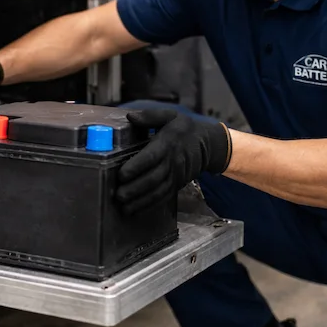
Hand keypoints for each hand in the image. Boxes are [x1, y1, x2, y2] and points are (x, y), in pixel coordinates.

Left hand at [116, 108, 230, 215]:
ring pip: (157, 191)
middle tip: (118, 195)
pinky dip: (149, 205)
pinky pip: (163, 197)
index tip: (121, 174)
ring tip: (124, 207)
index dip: (136, 167)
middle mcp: (172, 162)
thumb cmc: (185, 129)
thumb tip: (131, 116)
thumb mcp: (170, 116)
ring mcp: (175, 175)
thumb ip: (150, 116)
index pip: (151, 157)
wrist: (209, 144)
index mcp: (167, 143)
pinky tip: (135, 210)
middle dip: (135, 189)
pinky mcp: (177, 185)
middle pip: (153, 178)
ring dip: (140, 201)